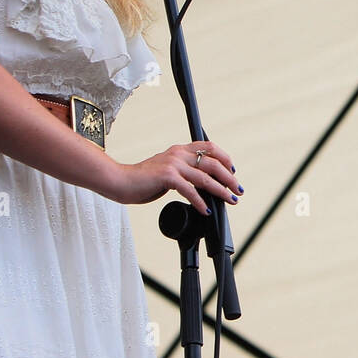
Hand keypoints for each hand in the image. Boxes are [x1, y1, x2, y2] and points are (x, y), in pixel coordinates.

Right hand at [113, 140, 242, 214]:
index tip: (232, 170)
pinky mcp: (167, 177)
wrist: (119, 181)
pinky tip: (205, 210)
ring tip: (229, 200)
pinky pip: (190, 190)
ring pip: (205, 177)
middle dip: (229, 177)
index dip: (224, 157)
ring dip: (221, 191)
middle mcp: (178, 154)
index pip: (208, 147)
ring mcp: (173, 164)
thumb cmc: (141, 180)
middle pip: (212, 163)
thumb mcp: (166, 172)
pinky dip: (200, 202)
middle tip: (237, 190)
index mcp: (179, 150)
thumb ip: (182, 174)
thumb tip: (199, 185)